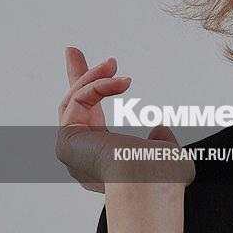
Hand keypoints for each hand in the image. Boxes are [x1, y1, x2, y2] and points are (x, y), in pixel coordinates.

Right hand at [55, 46, 194, 191]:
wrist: (151, 182)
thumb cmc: (162, 174)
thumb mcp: (166, 152)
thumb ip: (160, 141)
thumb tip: (159, 129)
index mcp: (101, 156)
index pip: (91, 118)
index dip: (92, 91)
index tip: (95, 73)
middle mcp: (81, 153)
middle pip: (71, 105)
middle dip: (76, 75)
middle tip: (73, 50)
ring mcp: (70, 148)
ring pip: (73, 100)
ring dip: (94, 76)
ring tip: (113, 63)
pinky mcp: (66, 140)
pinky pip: (78, 101)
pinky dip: (98, 86)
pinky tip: (121, 81)